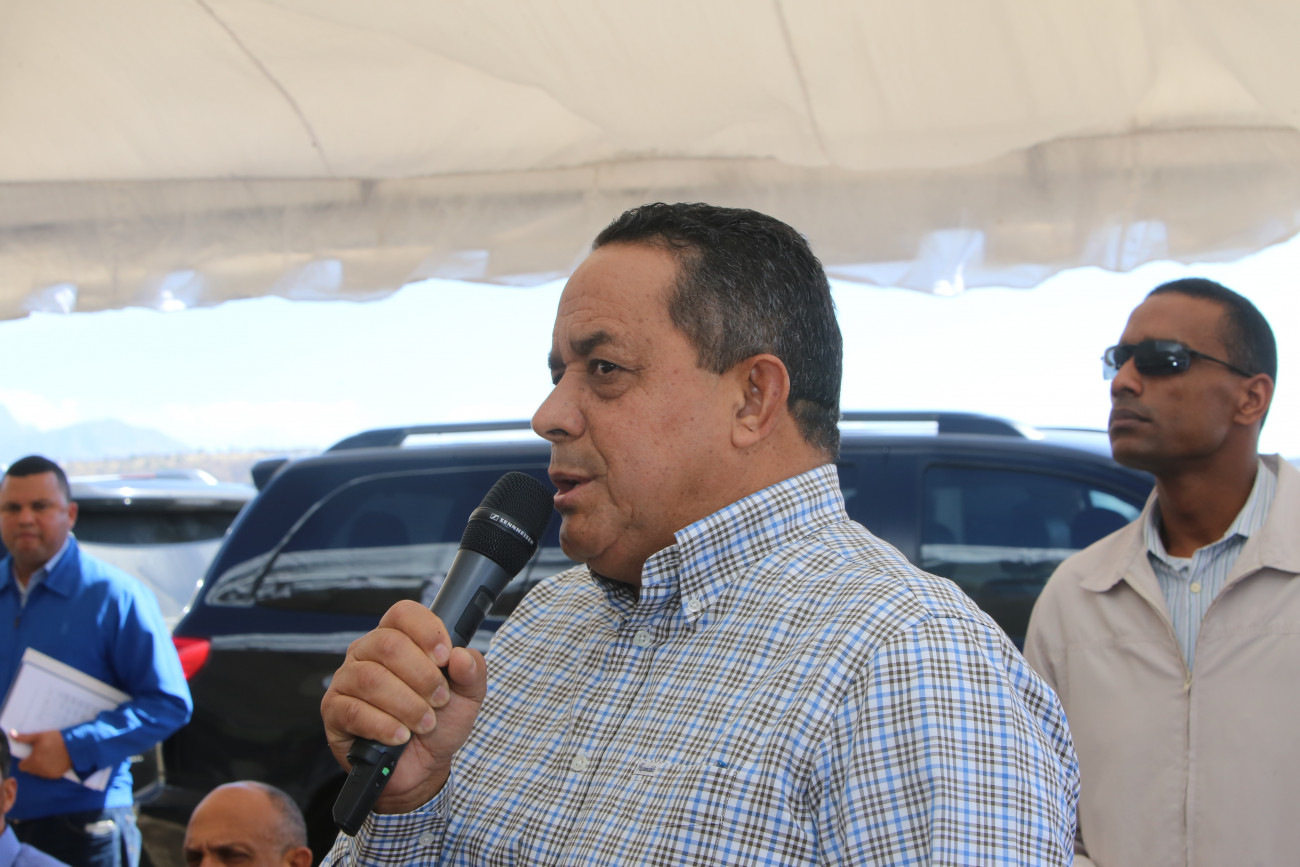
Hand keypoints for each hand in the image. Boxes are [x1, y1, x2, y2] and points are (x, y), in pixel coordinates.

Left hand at [12, 730, 71, 778]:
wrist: (76, 745)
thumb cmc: (57, 739)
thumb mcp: (40, 736)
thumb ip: (24, 738)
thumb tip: (12, 734)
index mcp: (33, 761)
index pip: (22, 766)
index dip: (26, 760)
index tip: (32, 754)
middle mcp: (39, 770)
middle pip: (30, 770)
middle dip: (33, 763)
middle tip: (42, 754)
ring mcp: (48, 774)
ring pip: (39, 773)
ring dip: (41, 767)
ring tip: (50, 757)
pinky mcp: (56, 776)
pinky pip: (48, 774)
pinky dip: (50, 769)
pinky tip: (55, 761)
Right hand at [321, 600, 487, 813]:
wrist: (422, 766)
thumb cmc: (440, 721)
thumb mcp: (468, 695)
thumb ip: (472, 671)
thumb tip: (462, 656)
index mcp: (399, 637)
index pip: (404, 614)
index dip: (426, 631)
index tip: (444, 657)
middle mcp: (367, 652)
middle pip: (387, 644)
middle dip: (421, 676)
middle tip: (439, 699)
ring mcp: (347, 680)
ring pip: (371, 678)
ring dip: (406, 704)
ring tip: (425, 723)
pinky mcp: (334, 711)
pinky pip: (354, 711)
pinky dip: (384, 725)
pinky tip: (401, 736)